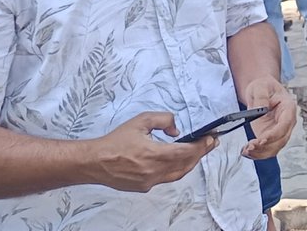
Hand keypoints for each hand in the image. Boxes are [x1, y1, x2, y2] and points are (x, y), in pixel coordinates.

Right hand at [88, 112, 214, 192]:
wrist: (95, 161)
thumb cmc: (115, 142)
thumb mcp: (141, 121)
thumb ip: (163, 120)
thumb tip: (176, 130)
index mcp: (153, 154)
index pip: (186, 152)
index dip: (201, 145)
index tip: (211, 138)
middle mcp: (153, 171)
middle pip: (186, 164)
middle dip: (200, 153)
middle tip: (211, 143)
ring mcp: (149, 182)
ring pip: (177, 174)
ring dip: (190, 163)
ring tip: (198, 152)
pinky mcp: (144, 187)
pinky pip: (165, 178)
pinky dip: (176, 169)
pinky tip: (178, 161)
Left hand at [239, 77, 296, 160]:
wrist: (260, 91)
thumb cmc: (263, 86)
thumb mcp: (260, 86)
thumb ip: (261, 96)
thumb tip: (261, 109)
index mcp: (288, 108)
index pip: (285, 124)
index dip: (274, 134)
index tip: (261, 140)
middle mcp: (286, 122)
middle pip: (281, 140)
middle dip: (265, 147)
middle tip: (250, 147)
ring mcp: (278, 131)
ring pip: (274, 148)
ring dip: (260, 153)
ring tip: (246, 150)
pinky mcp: (269, 136)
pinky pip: (266, 149)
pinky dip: (257, 154)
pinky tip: (246, 152)